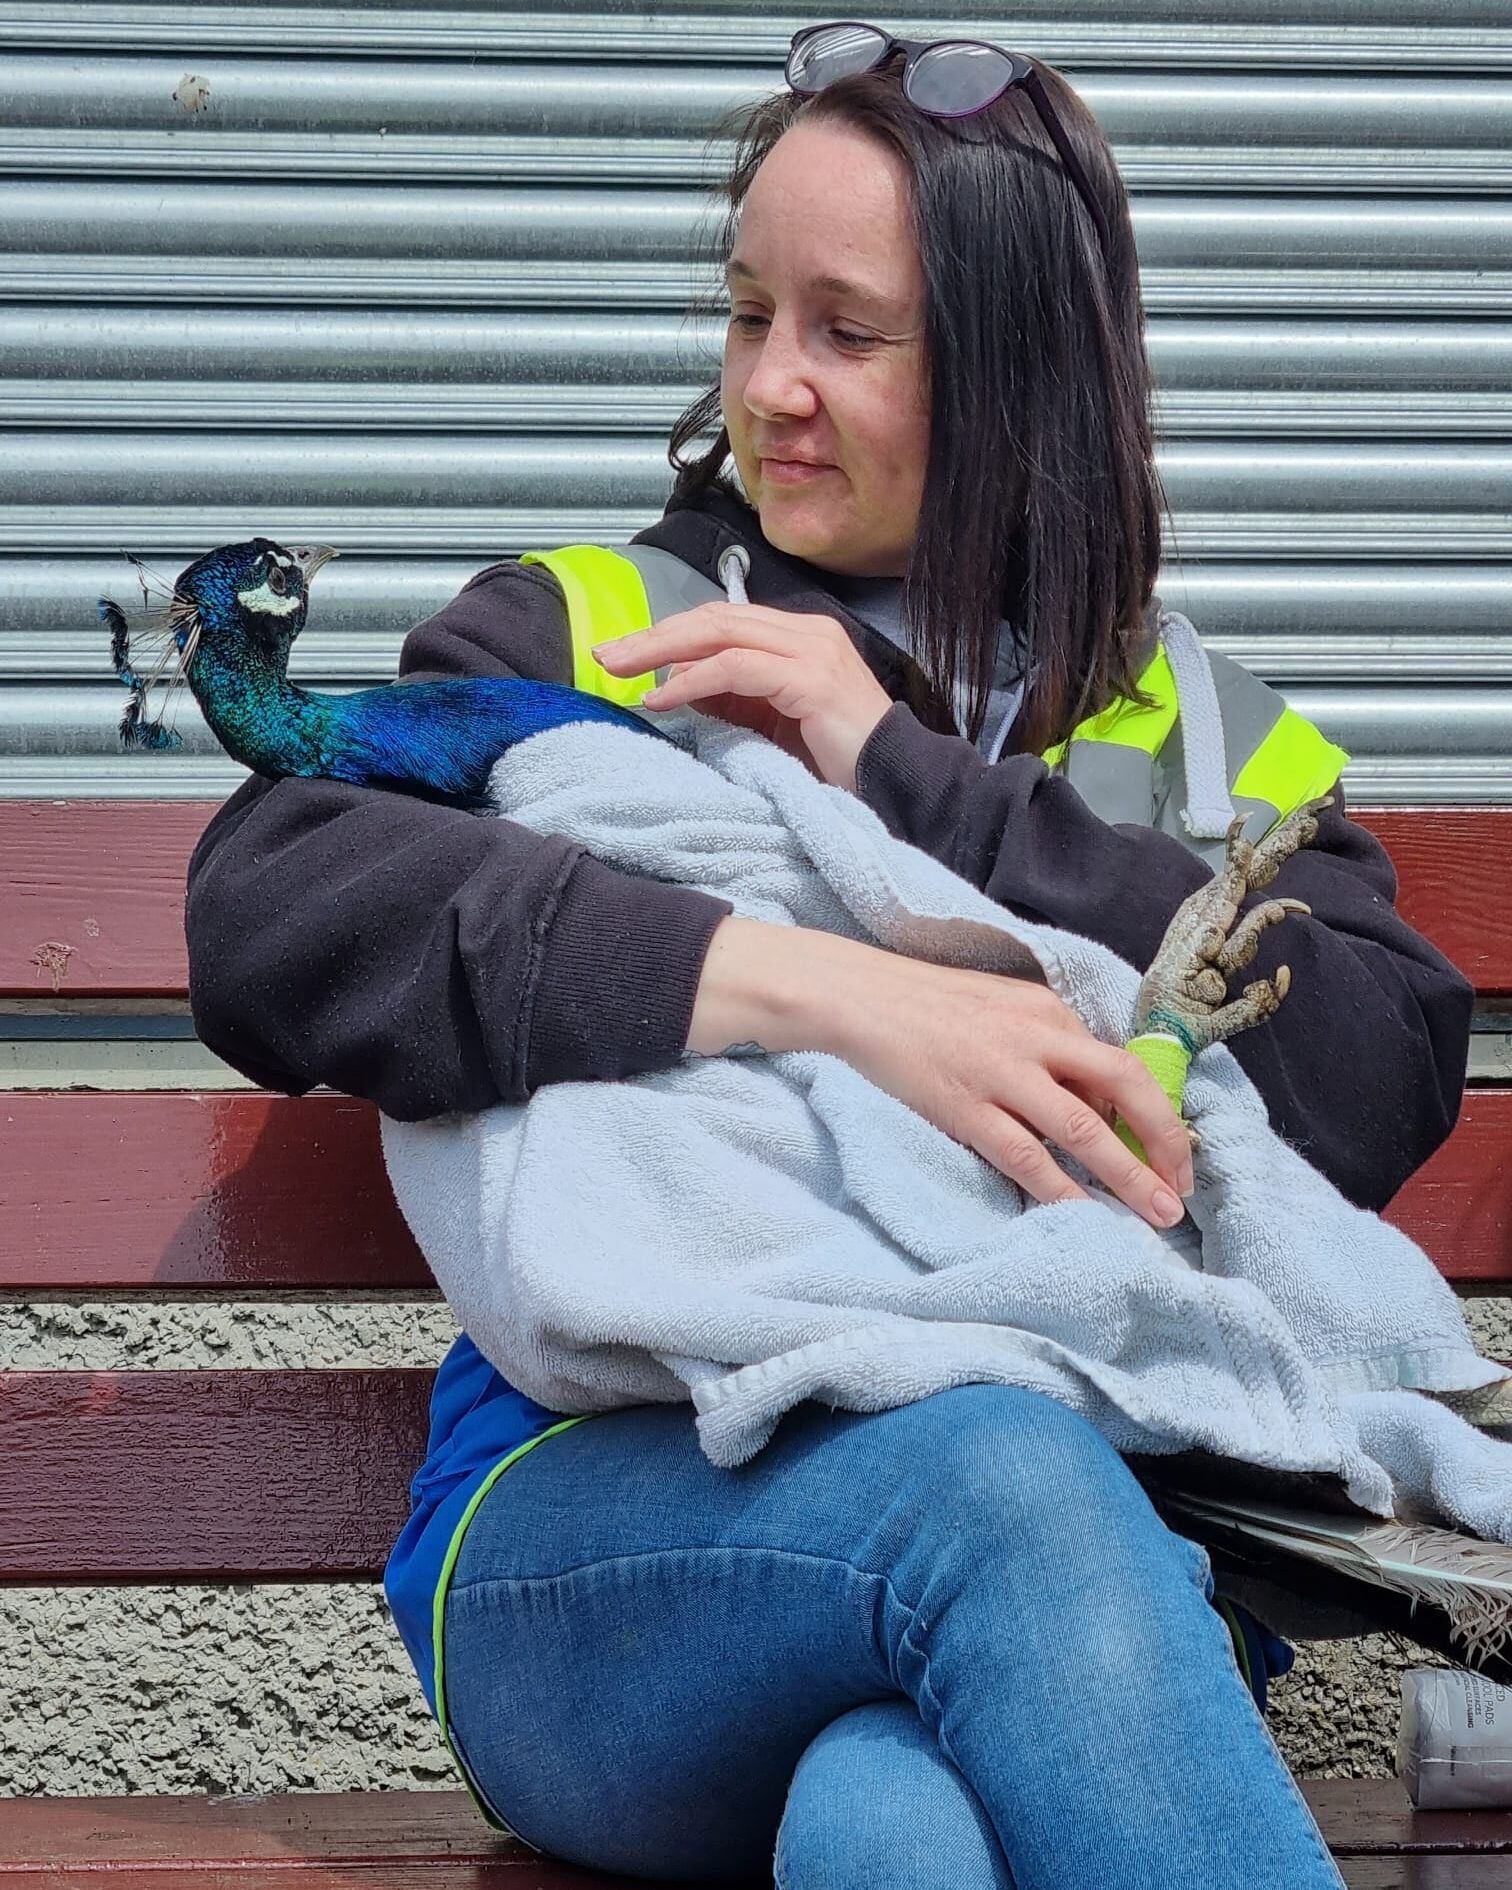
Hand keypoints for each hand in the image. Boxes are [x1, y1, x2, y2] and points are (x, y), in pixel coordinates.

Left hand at [593, 602, 893, 790]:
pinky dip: (693, 681)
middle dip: (654, 636)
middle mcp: (808, 632)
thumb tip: (675, 687)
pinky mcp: (811, 678)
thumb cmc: (841, 764)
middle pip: (714, 618)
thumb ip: (733, 701)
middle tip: (607, 656)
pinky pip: (737, 667)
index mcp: (800, 638)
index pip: (723, 621)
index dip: (669, 635)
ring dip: (662, 650)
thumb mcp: (773, 725)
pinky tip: (664, 698)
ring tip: (622, 672)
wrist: (899, 783)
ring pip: (720, 632)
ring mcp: (812, 650)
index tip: (624, 657)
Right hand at [690, 919, 1194, 1229]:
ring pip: (1083, 1129)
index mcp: (1049, 1011)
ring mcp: (1002, 1072)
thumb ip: (1045, 1044)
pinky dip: (1060, 1189)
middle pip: (1123, 1088)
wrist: (859, 996)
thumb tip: (1090, 1099)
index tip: (1174, 1153)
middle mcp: (1037, 1036)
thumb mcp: (1001, 1007)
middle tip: (1182, 1191)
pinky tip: (1084, 1215)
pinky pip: (1025, 1156)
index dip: (1156, 1113)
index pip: (1119, 1065)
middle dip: (1164, 1142)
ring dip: (1127, 1176)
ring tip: (1157, 1215)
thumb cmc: (928, 1006)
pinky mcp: (965, 1106)